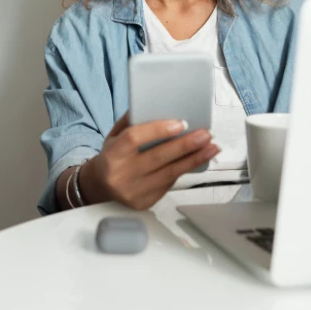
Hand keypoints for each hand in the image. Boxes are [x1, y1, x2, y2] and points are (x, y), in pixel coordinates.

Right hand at [80, 112, 219, 209]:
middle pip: (158, 158)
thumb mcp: (114, 136)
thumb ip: (131, 123)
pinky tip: (197, 160)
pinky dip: (184, 170)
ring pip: (169, 174)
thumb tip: (156, 106)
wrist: (99, 187)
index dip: (158, 130)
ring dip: (194, 160)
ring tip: (211, 148)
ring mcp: (133, 192)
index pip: (134, 139)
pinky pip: (169, 184)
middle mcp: (121, 175)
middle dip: (185, 145)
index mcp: (111, 154)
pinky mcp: (144, 203)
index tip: (180, 123)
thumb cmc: (112, 157)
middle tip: (205, 135)